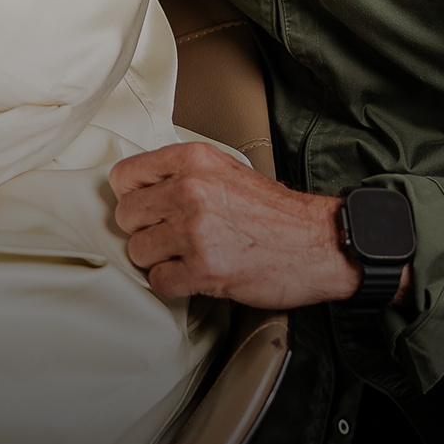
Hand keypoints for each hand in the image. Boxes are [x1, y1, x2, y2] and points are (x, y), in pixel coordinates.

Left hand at [110, 141, 357, 307]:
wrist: (318, 243)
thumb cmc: (277, 213)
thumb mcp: (227, 170)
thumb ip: (184, 173)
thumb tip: (144, 187)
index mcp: (194, 160)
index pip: (125, 175)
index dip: (132, 196)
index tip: (145, 207)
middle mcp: (191, 191)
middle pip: (125, 216)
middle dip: (144, 230)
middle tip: (169, 236)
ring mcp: (196, 231)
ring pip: (137, 251)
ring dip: (158, 259)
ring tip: (187, 255)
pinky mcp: (204, 269)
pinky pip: (159, 281)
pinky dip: (173, 283)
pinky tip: (195, 274)